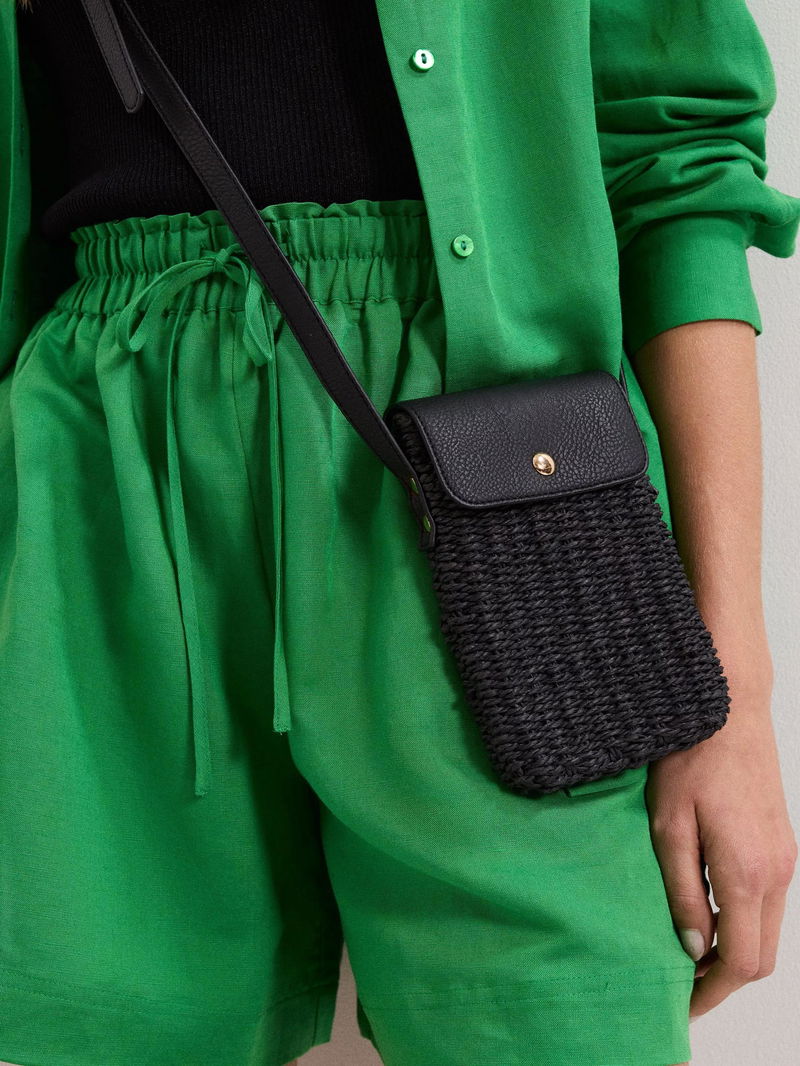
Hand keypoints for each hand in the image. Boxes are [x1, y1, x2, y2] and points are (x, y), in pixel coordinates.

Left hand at [644, 645, 796, 1018]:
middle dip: (724, 979)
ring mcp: (786, 857)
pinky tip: (711, 913)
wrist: (727, 708)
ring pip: (768, 930)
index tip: (681, 1001)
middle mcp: (778, 872)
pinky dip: (745, 922)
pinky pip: (771, 903)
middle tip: (683, 985)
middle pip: (762, 956)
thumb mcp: (669, 827)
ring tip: (690, 952)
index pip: (741, 961)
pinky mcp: (783, 842)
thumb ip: (682, 892)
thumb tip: (691, 948)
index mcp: (747, 873)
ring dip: (735, 950)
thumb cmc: (690, 760)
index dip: (711, 992)